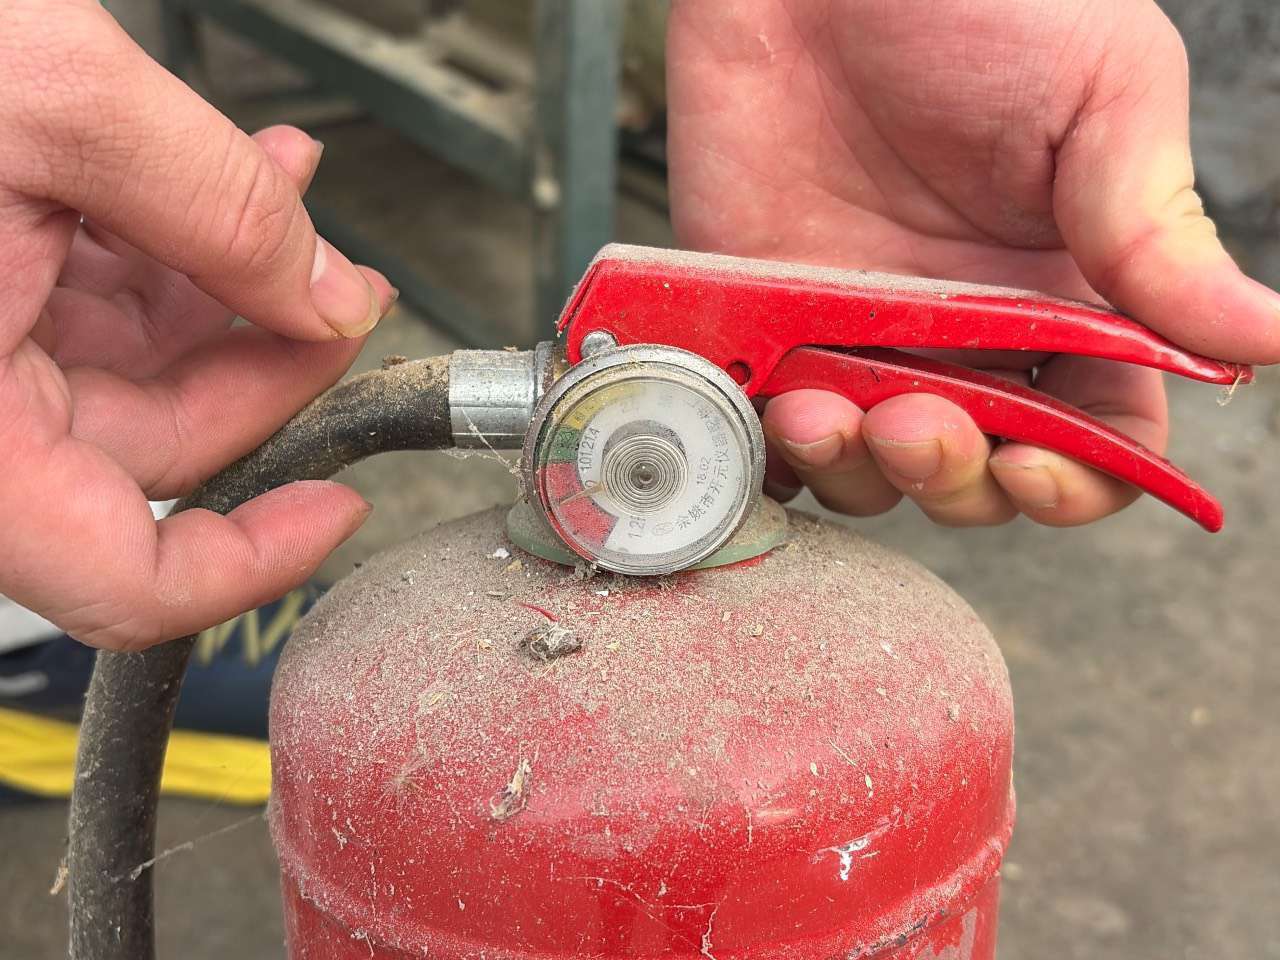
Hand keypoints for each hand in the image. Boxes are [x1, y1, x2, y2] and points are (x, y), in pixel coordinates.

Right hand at [0, 1, 394, 649]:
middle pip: (157, 444)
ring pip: (130, 372)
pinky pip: (81, 314)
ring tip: (279, 196)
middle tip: (342, 290)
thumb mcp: (55, 103)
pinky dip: (159, 254)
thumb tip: (328, 293)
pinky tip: (213, 184)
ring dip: (225, 287)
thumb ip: (219, 208)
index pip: (121, 582)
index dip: (254, 559)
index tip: (337, 503)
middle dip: (268, 359)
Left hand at [668, 0, 1279, 525]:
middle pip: (979, 469)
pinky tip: (775, 414)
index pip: (1094, 430)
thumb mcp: (1101, 98)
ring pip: (869, 468)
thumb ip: (1158, 235)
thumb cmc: (981, 1)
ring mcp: (858, 330)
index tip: (1041, 471)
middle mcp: (965, 330)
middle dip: (955, 480)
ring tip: (829, 412)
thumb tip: (1263, 339)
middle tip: (921, 426)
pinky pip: (768, 423)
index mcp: (1067, 291)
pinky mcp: (765, 317)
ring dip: (857, 472)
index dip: (1078, 478)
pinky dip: (771, 449)